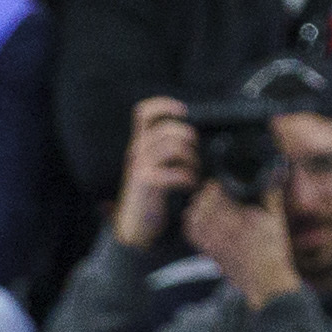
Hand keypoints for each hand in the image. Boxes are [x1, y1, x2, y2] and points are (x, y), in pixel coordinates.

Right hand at [114, 95, 201, 250]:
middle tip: (195, 154)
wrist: (136, 226)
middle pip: (167, 128)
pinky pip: (175, 172)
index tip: (183, 111)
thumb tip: (194, 136)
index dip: (164, 105)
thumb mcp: (154, 167)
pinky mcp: (147, 182)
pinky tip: (191, 185)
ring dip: (192, 158)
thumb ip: (166, 150)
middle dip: (188, 138)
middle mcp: (137, 150)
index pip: (143, 112)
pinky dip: (189, 177)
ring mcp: (140, 165)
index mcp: (139, 144)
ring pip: (173, 147)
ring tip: (194, 171)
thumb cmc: (151, 196)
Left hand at [183, 177, 300, 306]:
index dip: (217, 184)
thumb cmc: (273, 250)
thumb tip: (275, 168)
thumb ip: (271, 193)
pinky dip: (192, 221)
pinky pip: (192, 231)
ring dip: (199, 205)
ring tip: (208, 201)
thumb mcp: (276, 219)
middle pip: (203, 202)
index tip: (223, 180)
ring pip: (194, 215)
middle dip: (207, 192)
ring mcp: (214, 242)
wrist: (265, 282)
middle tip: (215, 189)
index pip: (217, 193)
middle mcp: (224, 230)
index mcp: (241, 219)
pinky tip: (200, 216)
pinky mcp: (209, 251)